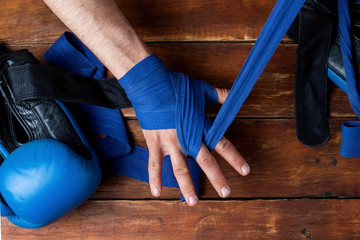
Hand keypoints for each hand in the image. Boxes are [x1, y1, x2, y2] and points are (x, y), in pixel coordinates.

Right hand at [143, 88, 249, 205]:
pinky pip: (154, 164)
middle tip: (225, 193)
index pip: (221, 144)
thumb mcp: (200, 89)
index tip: (245, 171)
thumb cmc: (176, 86)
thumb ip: (218, 95)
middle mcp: (187, 137)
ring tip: (193, 202)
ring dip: (187, 186)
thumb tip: (233, 95)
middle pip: (205, 161)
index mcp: (200, 125)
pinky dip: (154, 179)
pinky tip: (157, 193)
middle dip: (216, 178)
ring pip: (180, 168)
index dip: (234, 158)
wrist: (151, 83)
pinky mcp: (154, 142)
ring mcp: (170, 141)